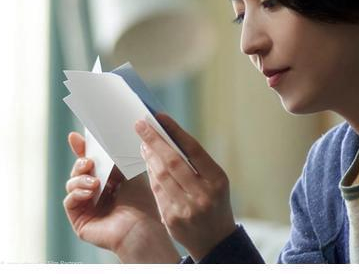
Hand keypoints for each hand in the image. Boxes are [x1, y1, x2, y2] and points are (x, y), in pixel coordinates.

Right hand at [63, 131, 180, 262]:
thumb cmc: (141, 201)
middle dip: (81, 163)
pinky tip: (89, 192)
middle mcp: (97, 193)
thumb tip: (104, 138)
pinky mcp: (80, 220)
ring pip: (72, 184)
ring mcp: (87, 207)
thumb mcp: (128, 172)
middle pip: (79, 171)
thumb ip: (114, 156)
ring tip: (95, 183)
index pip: (92, 162)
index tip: (75, 137)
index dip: (83, 149)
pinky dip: (76, 193)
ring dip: (80, 179)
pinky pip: (69, 201)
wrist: (142, 228)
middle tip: (89, 161)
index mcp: (110, 181)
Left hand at [136, 113, 236, 261]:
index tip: (160, 117)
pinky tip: (148, 164)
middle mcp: (202, 194)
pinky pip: (156, 191)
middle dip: (154, 140)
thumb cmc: (215, 203)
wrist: (215, 240)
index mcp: (217, 180)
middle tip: (141, 125)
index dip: (175, 131)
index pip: (193, 150)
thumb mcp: (216, 181)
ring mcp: (186, 208)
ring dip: (149, 156)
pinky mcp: (171, 218)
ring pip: (161, 175)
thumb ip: (197, 163)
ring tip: (144, 143)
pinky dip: (151, 175)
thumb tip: (170, 138)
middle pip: (173, 161)